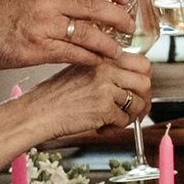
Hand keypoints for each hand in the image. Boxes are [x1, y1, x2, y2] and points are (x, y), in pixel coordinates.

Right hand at [0, 0, 136, 68]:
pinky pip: (74, 54)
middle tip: (128, 26)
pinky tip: (97, 61)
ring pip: (90, 35)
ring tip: (116, 49)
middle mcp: (49, 0)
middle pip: (98, 7)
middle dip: (119, 18)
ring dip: (108, 44)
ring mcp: (45, 26)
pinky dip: (90, 58)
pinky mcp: (38, 50)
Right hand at [26, 51, 152, 146]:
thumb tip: (133, 82)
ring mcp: (105, 88)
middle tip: (134, 108)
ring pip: (138, 102)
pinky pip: (124, 120)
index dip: (144, 78)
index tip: (138, 89)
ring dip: (131, 115)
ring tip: (116, 119)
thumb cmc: (55, 95)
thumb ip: (107, 71)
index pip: (141, 62)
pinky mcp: (103, 108)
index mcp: (102, 58)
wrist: (37, 112)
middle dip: (143, 99)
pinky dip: (116, 126)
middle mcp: (106, 69)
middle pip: (145, 82)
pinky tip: (102, 125)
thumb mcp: (82, 71)